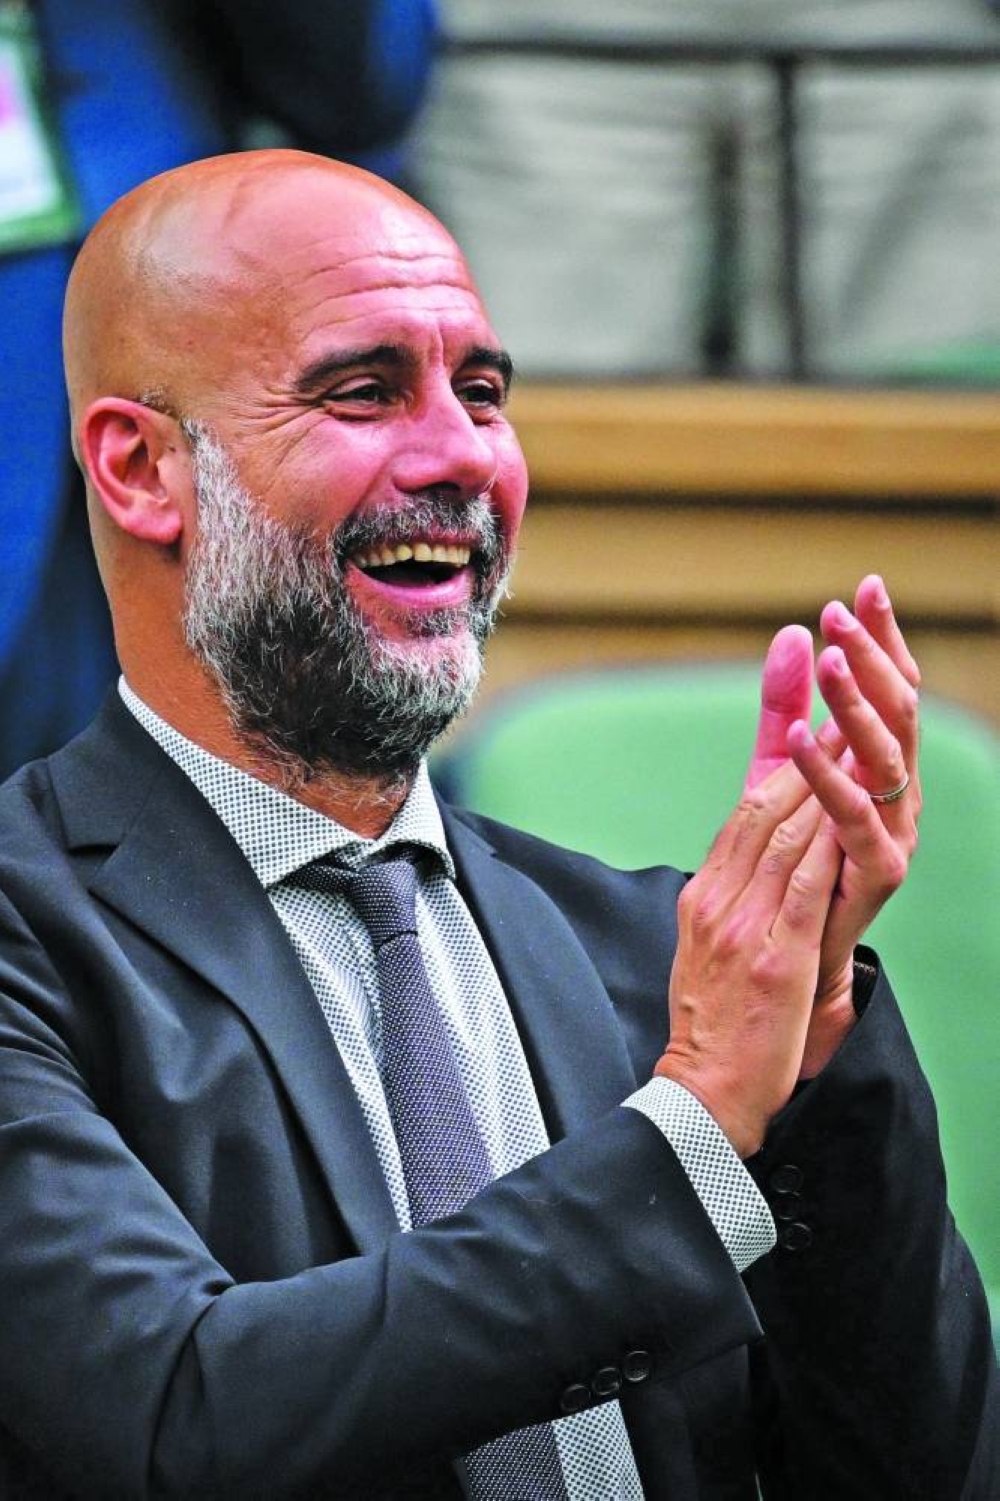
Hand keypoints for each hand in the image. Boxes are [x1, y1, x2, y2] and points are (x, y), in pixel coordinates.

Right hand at [656, 754, 842, 1156]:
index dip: (779, 768)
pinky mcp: (773, 958)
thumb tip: (754, 863)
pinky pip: (802, 886)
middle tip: (839, 718)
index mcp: (701, 897)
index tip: (809, 730)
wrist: (704, 1090)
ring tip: (853, 749)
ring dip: (822, 787)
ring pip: (784, 838)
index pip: (741, 817)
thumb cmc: (713, 1024)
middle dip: (803, 760)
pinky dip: (825, 844)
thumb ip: (732, 900)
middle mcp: (716, 902)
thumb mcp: (709, 948)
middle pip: (761, 813)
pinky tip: (848, 815)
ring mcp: (742, 927)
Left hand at [788, 576, 921, 1066]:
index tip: (864, 585)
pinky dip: (828, 776)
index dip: (883, 639)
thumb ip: (783, 709)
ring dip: (858, 706)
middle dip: (873, 658)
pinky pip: (854, 819)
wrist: (785, 967)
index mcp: (883, 769)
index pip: (893, 690)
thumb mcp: (778, 775)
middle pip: (900, 714)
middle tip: (843, 611)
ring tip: (828, 660)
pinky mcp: (876, 876)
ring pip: (888, 759)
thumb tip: (788, 633)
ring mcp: (894, 836)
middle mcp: (900, 798)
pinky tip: (800, 740)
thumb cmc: (786, 867)